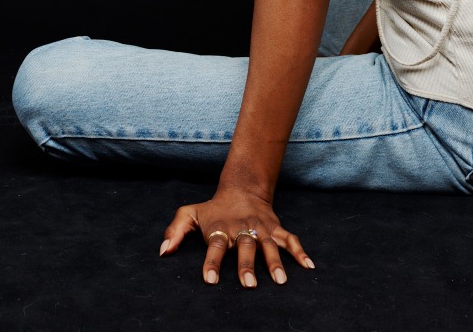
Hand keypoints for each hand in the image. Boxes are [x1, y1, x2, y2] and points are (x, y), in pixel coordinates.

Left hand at [158, 187, 314, 287]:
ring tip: (280, 281)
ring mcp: (262, 229)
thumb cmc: (213, 209)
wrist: (242, 188)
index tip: (211, 280)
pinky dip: (300, 252)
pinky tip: (309, 266)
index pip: (215, 247)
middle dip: (247, 265)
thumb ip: (175, 230)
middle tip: (249, 285)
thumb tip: (163, 252)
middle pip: (245, 247)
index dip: (212, 263)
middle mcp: (243, 229)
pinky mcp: (276, 228)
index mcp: (221, 229)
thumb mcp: (190, 213)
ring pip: (270, 245)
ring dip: (275, 262)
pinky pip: (290, 239)